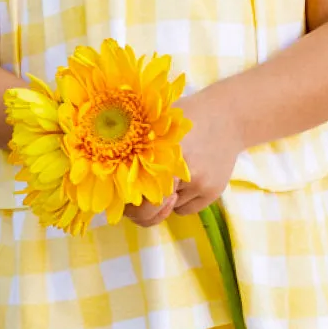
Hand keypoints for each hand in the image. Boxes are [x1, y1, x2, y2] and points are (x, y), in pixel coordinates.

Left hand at [122, 85, 244, 225]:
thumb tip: (100, 172)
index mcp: (157, 154)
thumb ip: (131, 146)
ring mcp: (198, 184)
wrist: (227, 116)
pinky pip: (186, 210)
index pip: (134, 195)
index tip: (123, 195)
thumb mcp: (152, 123)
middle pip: (151, 212)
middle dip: (143, 212)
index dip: (125, 202)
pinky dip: (182, 201)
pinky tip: (186, 179)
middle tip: (140, 201)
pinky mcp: (213, 192)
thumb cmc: (180, 118)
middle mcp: (178, 171)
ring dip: (164, 201)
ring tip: (170, 175)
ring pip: (169, 210)